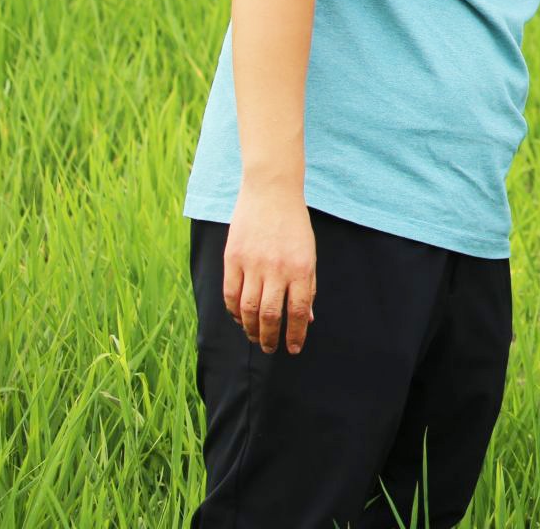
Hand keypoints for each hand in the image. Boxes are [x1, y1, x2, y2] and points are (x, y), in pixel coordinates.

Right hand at [223, 178, 316, 353]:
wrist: (272, 191)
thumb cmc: (295, 225)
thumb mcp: (309, 254)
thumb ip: (308, 286)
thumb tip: (306, 319)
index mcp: (301, 268)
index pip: (297, 311)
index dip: (295, 334)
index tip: (293, 349)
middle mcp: (277, 268)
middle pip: (270, 315)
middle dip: (270, 338)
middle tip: (270, 348)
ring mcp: (252, 263)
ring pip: (247, 309)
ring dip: (250, 329)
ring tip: (255, 337)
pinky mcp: (233, 257)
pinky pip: (230, 293)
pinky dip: (233, 311)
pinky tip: (239, 318)